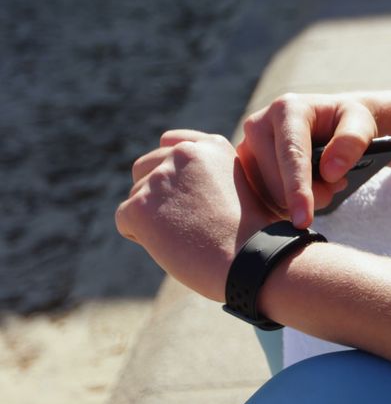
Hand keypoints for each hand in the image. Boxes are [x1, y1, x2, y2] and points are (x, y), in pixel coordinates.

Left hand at [116, 130, 277, 301]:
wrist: (249, 259)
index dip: (172, 170)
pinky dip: (141, 236)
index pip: (169, 143)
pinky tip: (172, 246)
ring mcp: (159, 178)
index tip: (185, 192)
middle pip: (145, 168)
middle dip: (156, 193)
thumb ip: (211, 169)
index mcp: (210, 145)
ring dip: (152, 216)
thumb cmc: (252, 232)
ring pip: (136, 195)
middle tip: (183, 221)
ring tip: (185, 236)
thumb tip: (177, 175)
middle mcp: (182, 153)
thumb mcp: (243, 185)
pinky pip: (125, 220)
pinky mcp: (139, 206)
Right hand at [237, 93, 377, 228]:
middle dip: (310, 197)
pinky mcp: (243, 167)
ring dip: (298, 201)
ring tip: (322, 181)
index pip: (291, 155)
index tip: (303, 220)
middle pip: (275, 182)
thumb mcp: (362, 122)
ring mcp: (246, 147)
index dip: (298, 190)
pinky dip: (287, 204)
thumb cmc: (347, 121)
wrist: (332, 120)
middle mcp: (258, 125)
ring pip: (267, 196)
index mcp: (287, 109)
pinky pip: (262, 200)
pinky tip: (303, 189)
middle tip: (337, 183)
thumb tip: (330, 172)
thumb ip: (352, 142)